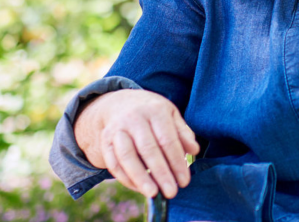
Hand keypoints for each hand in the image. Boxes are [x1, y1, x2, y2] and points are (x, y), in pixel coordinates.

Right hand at [74, 89, 199, 198]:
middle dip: (161, 173)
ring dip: (140, 178)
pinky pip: (113, 163)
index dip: (176, 162)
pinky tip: (138, 188)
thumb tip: (194, 150)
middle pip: (148, 149)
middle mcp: (134, 118)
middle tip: (171, 192)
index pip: (167, 140)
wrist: (121, 104)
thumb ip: (183, 133)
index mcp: (155, 110)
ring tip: (153, 194)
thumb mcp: (171, 115)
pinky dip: (125, 178)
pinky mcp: (105, 141)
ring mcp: (117, 129)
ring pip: (126, 156)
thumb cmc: (153, 114)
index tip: (184, 181)